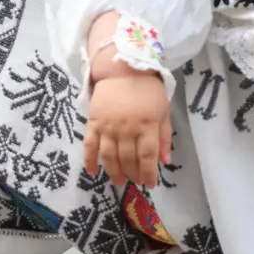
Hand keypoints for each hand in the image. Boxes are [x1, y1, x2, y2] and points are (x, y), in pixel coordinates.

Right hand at [84, 65, 171, 188]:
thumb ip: (164, 136)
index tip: (151, 184)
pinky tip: (93, 172)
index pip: (147, 156)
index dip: (149, 173)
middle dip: (133, 174)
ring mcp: (108, 127)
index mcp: (147, 125)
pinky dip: (89, 161)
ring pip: (109, 156)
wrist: (123, 69)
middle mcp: (127, 128)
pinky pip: (89, 145)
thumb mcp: (164, 110)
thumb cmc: (148, 90)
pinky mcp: (93, 123)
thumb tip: (165, 161)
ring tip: (120, 182)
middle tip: (136, 183)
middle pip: (128, 159)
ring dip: (114, 172)